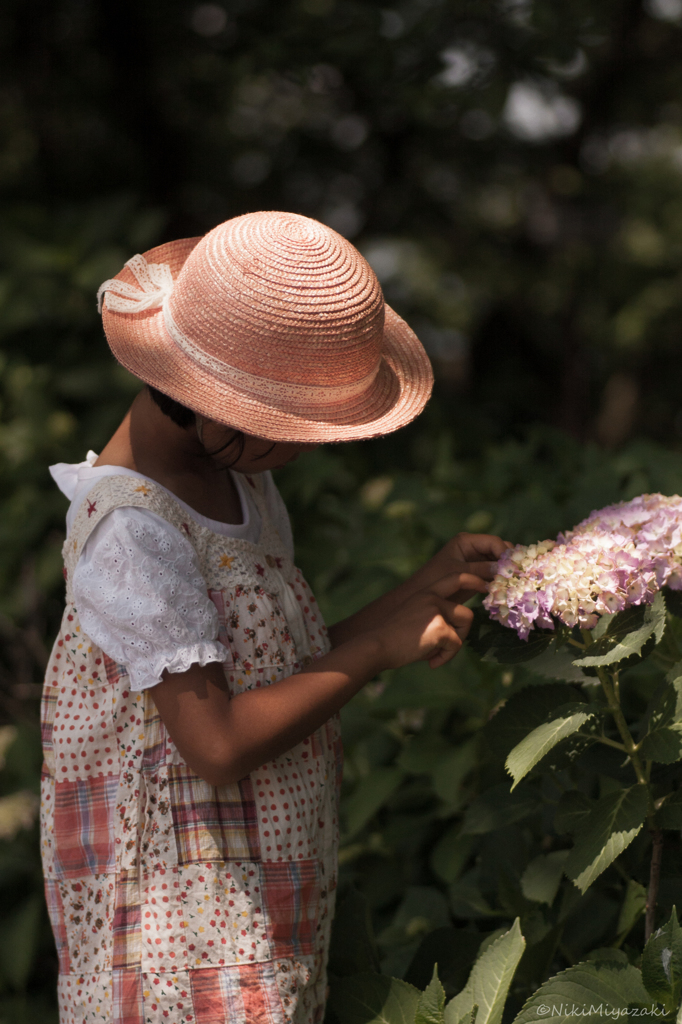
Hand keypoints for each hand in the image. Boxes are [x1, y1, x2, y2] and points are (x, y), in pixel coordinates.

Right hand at [369, 570, 485, 670]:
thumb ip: (433, 616)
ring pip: (464, 628)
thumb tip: (452, 632)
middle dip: (463, 631)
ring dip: (454, 645)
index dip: (473, 580)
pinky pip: (455, 645)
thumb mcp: (413, 617)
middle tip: (455, 640)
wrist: (376, 646)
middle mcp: (432, 597)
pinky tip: (430, 662)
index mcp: (425, 592)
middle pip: (466, 611)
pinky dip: (445, 657)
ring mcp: (437, 611)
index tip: (484, 586)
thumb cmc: (391, 638)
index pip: (455, 577)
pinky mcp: (441, 628)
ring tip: (434, 654)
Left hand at [409, 532, 512, 601]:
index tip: (513, 567)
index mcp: (467, 541)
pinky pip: (494, 574)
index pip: (493, 542)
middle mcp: (473, 548)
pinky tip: (506, 589)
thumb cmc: (435, 579)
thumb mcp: (458, 573)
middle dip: (508, 562)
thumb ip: (481, 569)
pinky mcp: (477, 574)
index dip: (505, 553)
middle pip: (499, 550)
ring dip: (505, 572)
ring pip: (499, 563)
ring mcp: (476, 561)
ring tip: (514, 583)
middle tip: (517, 576)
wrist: (422, 595)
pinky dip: (500, 580)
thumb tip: (505, 569)